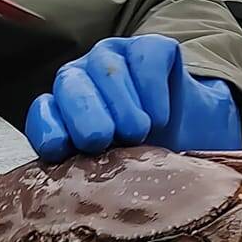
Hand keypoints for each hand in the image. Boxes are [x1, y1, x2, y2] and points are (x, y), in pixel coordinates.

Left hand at [24, 34, 241, 160]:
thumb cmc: (148, 161)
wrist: (198, 141)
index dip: (49, 130)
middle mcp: (81, 80)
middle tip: (102, 140)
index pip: (43, 114)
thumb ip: (90, 174)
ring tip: (140, 133)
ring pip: (106, 69)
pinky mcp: (149, 47)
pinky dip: (152, 90)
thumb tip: (74, 193)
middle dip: (85, 114)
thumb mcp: (116, 175)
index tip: (61, 149)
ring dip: (122, 104)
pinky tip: (160, 117)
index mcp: (63, 113)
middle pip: (71, 86)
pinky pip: (145, 60)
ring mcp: (113, 58)